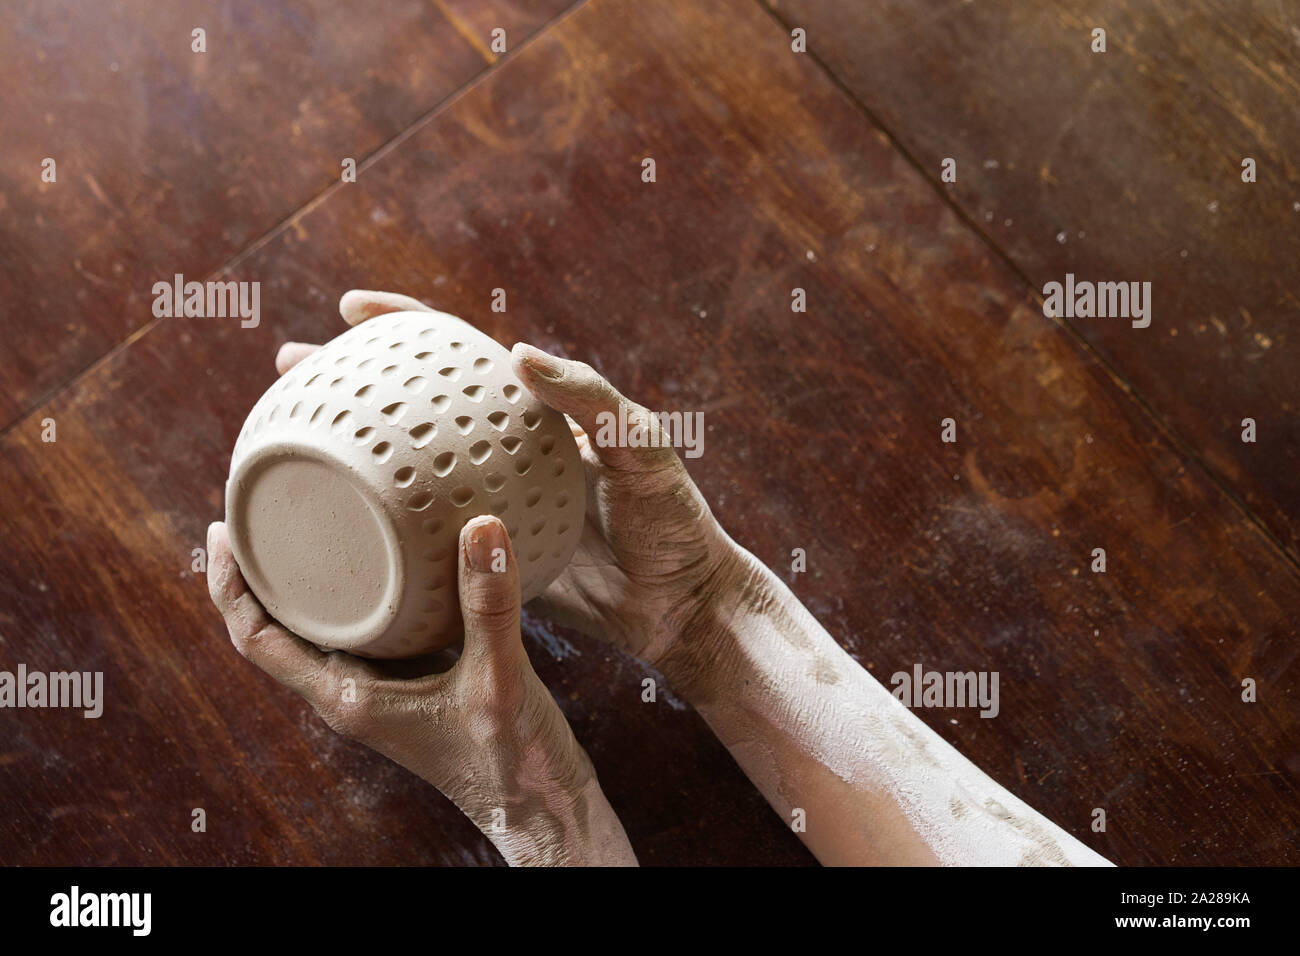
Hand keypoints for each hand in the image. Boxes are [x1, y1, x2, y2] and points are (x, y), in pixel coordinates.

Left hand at [206, 512, 635, 865]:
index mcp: (347, 699)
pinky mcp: (412, 682)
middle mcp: (352, 693)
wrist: (537, 806)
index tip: (222, 532)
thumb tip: (482, 526)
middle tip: (256, 508)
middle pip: (277, 629)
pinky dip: (360, 592)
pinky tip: (384, 557)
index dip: (230, 588)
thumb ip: (488, 606)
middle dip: (259, 572)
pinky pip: (368, 628)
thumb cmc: (509, 762)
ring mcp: (380, 689)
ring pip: (321, 629)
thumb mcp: (498, 681)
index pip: (257, 641)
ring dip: (304, 583)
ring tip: (306, 521)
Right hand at [286, 291, 749, 680]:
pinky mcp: (485, 560)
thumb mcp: (647, 454)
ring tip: (287, 444)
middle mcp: (503, 456)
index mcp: (536, 418)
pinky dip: (380, 529)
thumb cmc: (676, 523)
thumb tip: (519, 353)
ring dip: (352, 454)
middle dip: (353, 380)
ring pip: (407, 472)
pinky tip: (336, 532)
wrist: (684, 608)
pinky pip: (422, 539)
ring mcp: (489, 507)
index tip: (349, 308)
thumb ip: (595, 403)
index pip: (463, 355)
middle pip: (415, 406)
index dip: (408, 326)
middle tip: (288, 367)